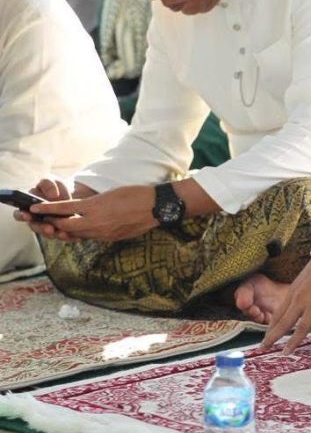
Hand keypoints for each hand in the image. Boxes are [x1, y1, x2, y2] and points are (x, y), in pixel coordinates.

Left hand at [19, 184, 152, 242]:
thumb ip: (92, 204)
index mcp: (95, 207)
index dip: (47, 209)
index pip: (63, 209)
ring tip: (59, 226)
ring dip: (67, 230)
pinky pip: (91, 237)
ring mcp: (103, 232)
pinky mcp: (111, 238)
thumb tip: (81, 210)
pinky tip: (82, 230)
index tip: (33, 207)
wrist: (156, 206)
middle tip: (43, 220)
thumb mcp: (109, 194)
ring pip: (77, 234)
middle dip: (52, 223)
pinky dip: (83, 233)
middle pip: (65, 226)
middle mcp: (96, 222)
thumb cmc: (135, 194)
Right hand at [260, 259, 310, 353]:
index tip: (285, 353)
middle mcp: (300, 300)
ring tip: (264, 340)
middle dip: (272, 337)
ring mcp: (294, 293)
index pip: (302, 328)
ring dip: (270, 327)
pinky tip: (272, 323)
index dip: (293, 342)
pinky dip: (275, 316)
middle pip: (283, 322)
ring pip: (278, 314)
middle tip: (262, 349)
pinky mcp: (291, 287)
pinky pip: (280, 305)